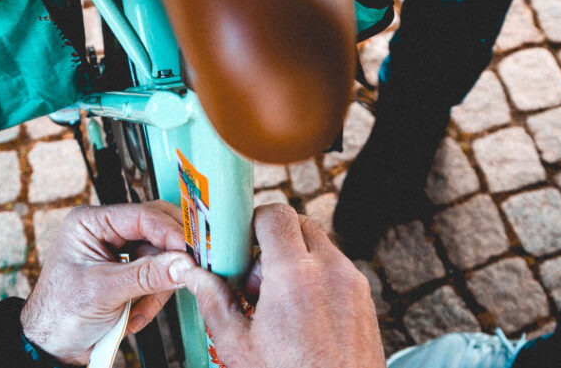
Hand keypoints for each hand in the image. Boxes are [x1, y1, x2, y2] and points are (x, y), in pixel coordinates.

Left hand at [20, 201, 194, 364]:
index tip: (189, 252)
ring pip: (161, 258)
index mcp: (90, 223)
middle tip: (184, 273)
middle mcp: (106, 232)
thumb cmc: (59, 314)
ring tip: (140, 310)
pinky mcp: (129, 273)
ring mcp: (119, 253)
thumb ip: (146, 276)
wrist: (54, 347)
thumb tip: (182, 264)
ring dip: (157, 287)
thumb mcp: (104, 291)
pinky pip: (157, 277)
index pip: (141, 216)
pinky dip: (153, 298)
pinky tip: (135, 315)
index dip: (169, 233)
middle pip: (156, 232)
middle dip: (167, 259)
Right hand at [177, 204, 385, 367]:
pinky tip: (300, 314)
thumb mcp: (238, 346)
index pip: (275, 215)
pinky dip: (316, 277)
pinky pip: (336, 268)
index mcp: (295, 276)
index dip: (253, 221)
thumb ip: (214, 301)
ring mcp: (353, 283)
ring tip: (276, 302)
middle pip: (299, 223)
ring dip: (295, 259)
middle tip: (255, 276)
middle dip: (273, 240)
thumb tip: (195, 275)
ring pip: (319, 246)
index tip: (241, 242)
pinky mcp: (365, 298)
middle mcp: (330, 271)